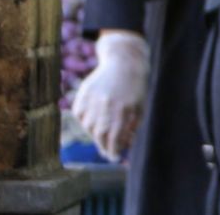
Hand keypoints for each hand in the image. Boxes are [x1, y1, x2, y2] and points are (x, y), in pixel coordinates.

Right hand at [71, 30, 148, 161]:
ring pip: (88, 127)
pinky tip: (94, 120)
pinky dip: (86, 122)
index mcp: (123, 109)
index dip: (112, 150)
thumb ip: (132, 126)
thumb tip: (123, 145)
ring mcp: (92, 99)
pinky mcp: (82, 95)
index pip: (114, 137)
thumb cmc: (135, 87)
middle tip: (107, 152)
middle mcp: (105, 105)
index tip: (113, 158)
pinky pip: (80, 116)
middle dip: (103, 146)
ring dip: (95, 134)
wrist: (122, 61)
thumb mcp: (140, 106)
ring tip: (104, 133)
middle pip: (99, 135)